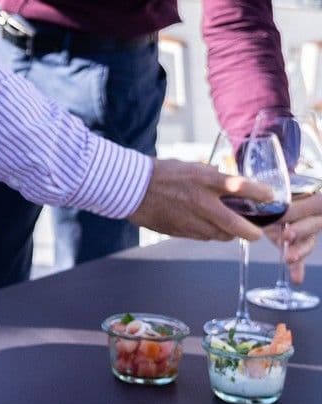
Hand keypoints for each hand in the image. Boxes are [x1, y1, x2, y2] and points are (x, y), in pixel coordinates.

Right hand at [128, 158, 271, 243]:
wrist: (132, 188)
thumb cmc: (161, 173)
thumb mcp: (192, 166)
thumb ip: (212, 176)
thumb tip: (228, 181)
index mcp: (207, 180)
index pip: (243, 187)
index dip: (262, 194)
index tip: (270, 197)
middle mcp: (203, 202)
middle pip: (239, 226)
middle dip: (253, 232)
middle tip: (257, 232)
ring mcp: (193, 220)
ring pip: (223, 236)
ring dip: (231, 234)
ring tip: (231, 227)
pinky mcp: (183, 232)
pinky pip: (205, 237)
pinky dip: (212, 233)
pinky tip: (209, 226)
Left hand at [270, 191, 321, 284]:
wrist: (267, 198)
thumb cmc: (273, 188)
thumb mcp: (277, 186)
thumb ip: (277, 189)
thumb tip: (261, 189)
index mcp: (311, 195)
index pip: (317, 203)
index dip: (303, 209)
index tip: (283, 213)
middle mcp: (312, 214)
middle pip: (313, 224)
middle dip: (300, 230)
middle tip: (287, 235)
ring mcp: (307, 231)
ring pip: (308, 241)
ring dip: (299, 250)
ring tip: (289, 258)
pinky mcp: (298, 244)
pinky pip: (300, 258)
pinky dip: (298, 268)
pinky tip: (297, 278)